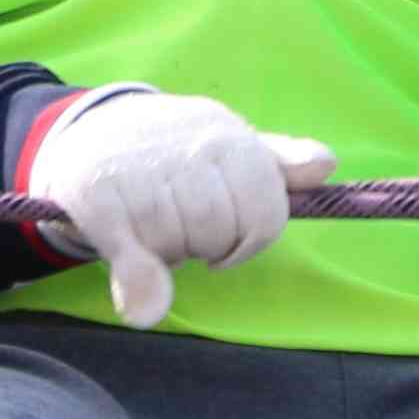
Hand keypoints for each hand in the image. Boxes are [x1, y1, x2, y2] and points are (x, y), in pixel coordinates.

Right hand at [18, 88, 333, 331]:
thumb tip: (326, 165)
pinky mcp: (98, 195)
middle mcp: (189, 148)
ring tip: (153, 227)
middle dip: (204, 243)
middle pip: (219, 234)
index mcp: (230, 140)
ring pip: (177, 245)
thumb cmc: (176, 148)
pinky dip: (139, 282)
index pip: (265, 215)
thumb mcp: (231, 142)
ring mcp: (142, 171)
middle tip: (181, 224)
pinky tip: (138, 289)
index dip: (248, 239)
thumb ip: (280, 162)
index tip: (226, 234)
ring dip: (167, 252)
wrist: (92, 129)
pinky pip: (133, 255)